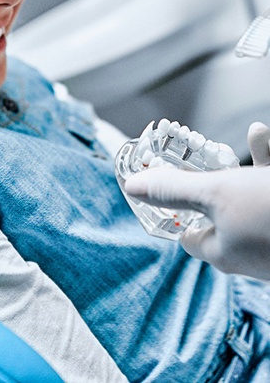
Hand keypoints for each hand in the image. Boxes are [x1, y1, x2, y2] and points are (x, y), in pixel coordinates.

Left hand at [124, 122, 269, 279]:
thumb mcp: (215, 193)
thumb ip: (174, 189)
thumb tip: (132, 187)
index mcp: (222, 252)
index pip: (186, 234)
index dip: (173, 206)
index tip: (168, 177)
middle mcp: (249, 251)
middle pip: (221, 208)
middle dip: (219, 174)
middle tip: (211, 152)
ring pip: (253, 195)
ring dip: (253, 162)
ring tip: (257, 135)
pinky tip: (268, 137)